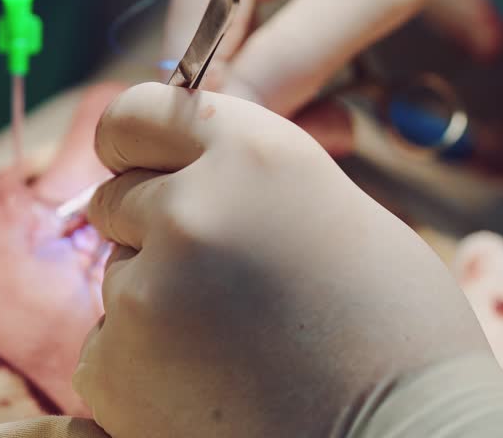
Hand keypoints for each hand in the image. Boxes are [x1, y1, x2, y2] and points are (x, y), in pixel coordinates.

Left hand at [73, 82, 493, 436]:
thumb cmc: (396, 335)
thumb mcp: (332, 211)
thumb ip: (246, 178)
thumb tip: (179, 167)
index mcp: (252, 153)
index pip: (135, 113)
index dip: (134, 142)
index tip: (136, 163)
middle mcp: (190, 209)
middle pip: (117, 197)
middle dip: (151, 229)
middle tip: (220, 279)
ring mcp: (146, 292)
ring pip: (117, 275)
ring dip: (155, 301)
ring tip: (236, 344)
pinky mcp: (114, 370)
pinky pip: (105, 348)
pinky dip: (142, 369)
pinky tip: (212, 389)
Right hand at [166, 0, 502, 127]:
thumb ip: (299, 58)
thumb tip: (235, 125)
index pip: (190, 47)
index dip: (241, 108)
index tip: (321, 139)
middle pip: (210, 33)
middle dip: (273, 88)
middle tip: (350, 127)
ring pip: (235, 16)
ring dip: (288, 61)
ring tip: (356, 94)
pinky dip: (294, 25)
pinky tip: (339, 42)